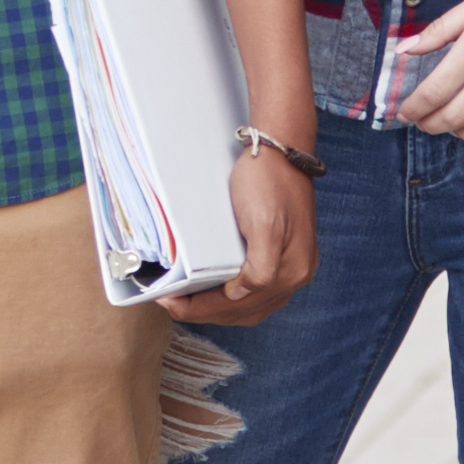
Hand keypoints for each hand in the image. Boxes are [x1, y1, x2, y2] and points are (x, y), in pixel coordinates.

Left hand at [189, 136, 318, 324]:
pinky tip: (215, 293)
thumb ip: (259, 269)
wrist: (280, 151)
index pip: (236, 306)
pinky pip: (255, 292)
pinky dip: (231, 299)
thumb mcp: (264, 224)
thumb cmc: (268, 180)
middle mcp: (295, 275)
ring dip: (217, 309)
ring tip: (188, 302)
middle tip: (171, 304)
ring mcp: (291, 267)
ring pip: (248, 307)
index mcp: (290, 271)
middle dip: (203, 311)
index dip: (198, 308)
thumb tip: (239, 295)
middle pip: (242, 311)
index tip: (169, 302)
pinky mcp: (283, 256)